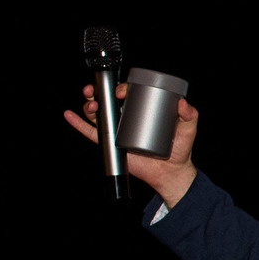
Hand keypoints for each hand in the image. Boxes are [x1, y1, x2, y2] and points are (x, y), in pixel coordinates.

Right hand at [65, 82, 198, 205]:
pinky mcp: (111, 143)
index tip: (121, 90)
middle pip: (107, 100)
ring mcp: (117, 129)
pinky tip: (69, 115)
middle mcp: (126, 116)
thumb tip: (182, 103)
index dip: (120, 87)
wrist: (170, 171)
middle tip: (94, 91)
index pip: (127, 93)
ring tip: (91, 105)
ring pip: (97, 114)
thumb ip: (189, 115)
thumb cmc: (179, 148)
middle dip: (96, 92)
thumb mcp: (187, 129)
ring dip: (89, 106)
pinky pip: (91, 132)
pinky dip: (78, 124)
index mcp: (141, 109)